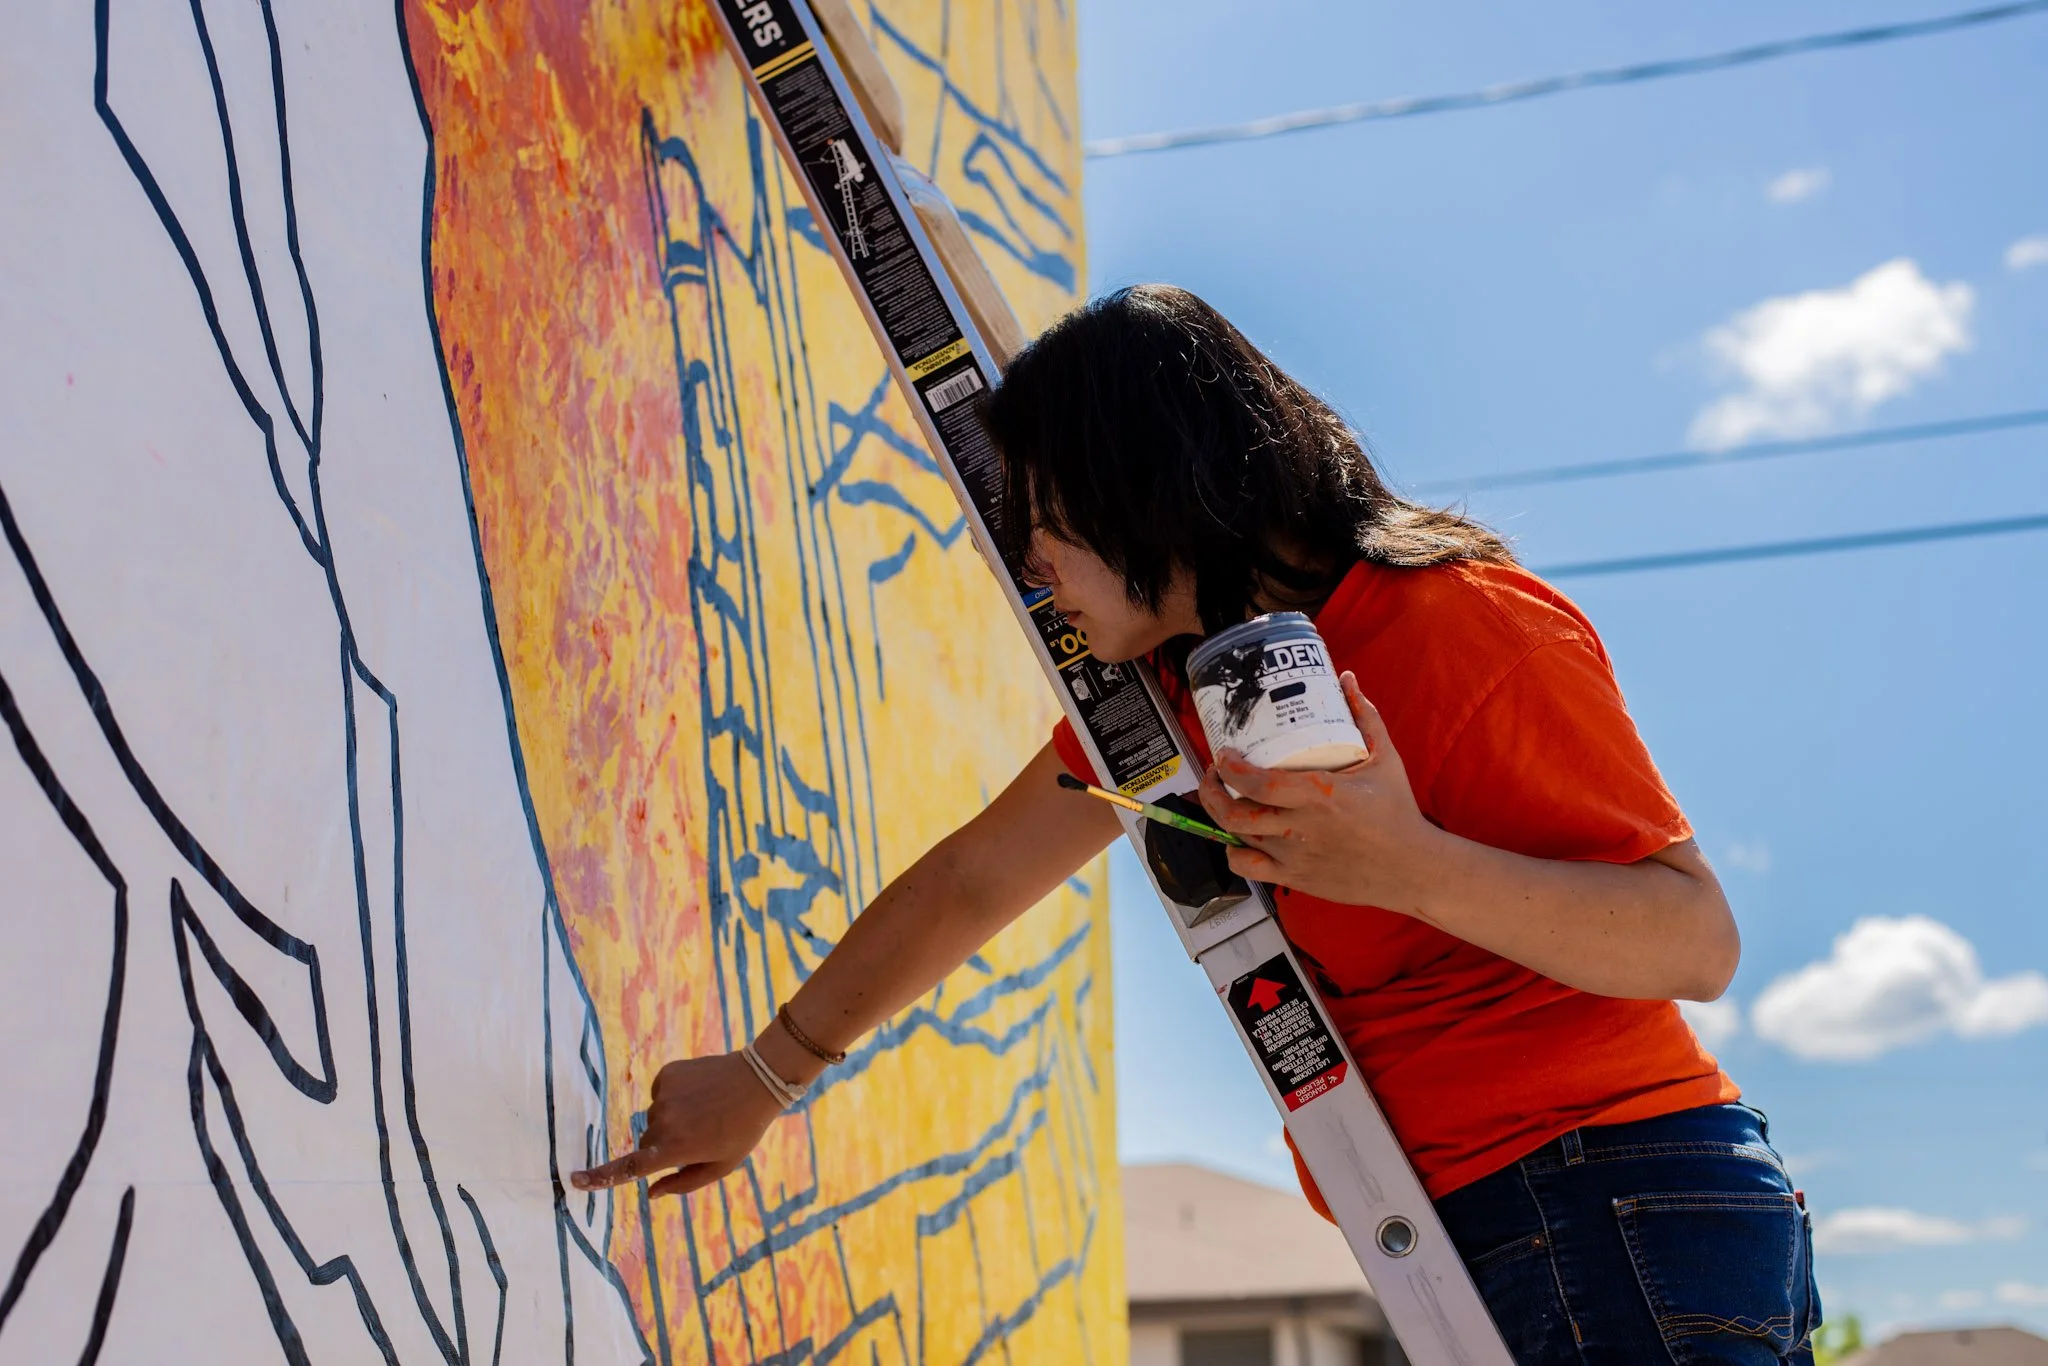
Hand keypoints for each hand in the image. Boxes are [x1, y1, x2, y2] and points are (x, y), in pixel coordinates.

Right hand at [569, 1052, 782, 1198]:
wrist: (759, 1078)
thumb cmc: (743, 1129)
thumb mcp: (721, 1166)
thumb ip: (683, 1183)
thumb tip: (651, 1192)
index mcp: (676, 1148)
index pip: (629, 1168)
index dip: (600, 1177)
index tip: (575, 1180)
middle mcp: (663, 1122)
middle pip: (647, 1143)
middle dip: (664, 1146)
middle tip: (700, 1136)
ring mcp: (664, 1095)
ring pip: (655, 1118)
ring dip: (672, 1120)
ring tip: (706, 1111)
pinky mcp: (667, 1074)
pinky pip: (661, 1094)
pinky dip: (675, 1097)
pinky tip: (700, 1093)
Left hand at [1197, 672, 1446, 910]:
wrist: (1412, 868)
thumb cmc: (1397, 812)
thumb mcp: (1386, 759)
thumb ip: (1365, 717)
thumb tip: (1346, 678)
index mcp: (1319, 796)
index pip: (1259, 784)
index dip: (1230, 769)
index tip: (1223, 754)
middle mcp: (1300, 829)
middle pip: (1236, 814)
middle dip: (1212, 791)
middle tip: (1213, 773)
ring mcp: (1294, 857)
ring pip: (1238, 838)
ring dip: (1220, 816)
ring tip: (1219, 796)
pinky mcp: (1295, 878)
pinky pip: (1248, 869)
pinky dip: (1233, 853)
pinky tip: (1236, 838)